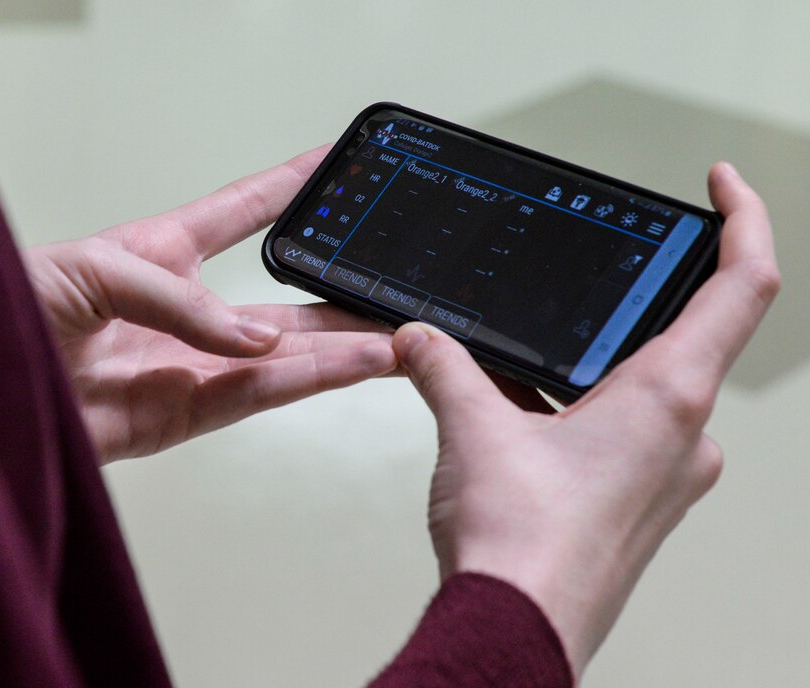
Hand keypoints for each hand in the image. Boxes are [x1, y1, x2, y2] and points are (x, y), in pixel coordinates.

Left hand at [25, 147, 396, 462]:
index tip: (335, 166)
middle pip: (278, 302)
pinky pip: (252, 399)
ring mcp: (184, 366)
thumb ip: (178, 297)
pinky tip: (348, 367)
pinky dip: (302, 383)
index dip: (287, 188)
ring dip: (340, 349)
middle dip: (336, 294)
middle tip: (390, 284)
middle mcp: (180, 312)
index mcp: (155, 254)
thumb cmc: (3, 309)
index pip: (239, 213)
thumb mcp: (91, 270)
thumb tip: (253, 340)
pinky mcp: (176, 417)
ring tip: (396, 338)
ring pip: (281, 358)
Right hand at [392, 163, 778, 680]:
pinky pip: (628, 431)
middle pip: (696, 331)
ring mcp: (667, 473)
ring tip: (532, 363)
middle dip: (636, 299)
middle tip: (590, 281)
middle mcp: (685, 435)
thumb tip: (422, 338)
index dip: (741, 218)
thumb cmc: (523, 547)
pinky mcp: (639, 502)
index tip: (720, 182)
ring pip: (653, 387)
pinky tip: (526, 417)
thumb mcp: (472, 430)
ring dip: (600, 362)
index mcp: (668, 397)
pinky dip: (586, 407)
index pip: (745, 284)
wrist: (516, 631)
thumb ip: (446, 367)